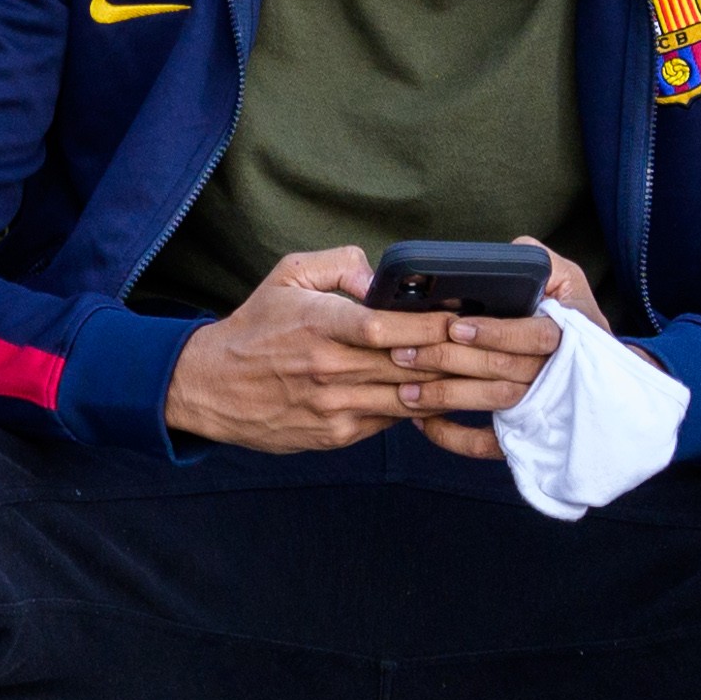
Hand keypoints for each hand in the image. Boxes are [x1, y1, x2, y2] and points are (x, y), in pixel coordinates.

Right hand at [168, 246, 558, 453]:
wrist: (209, 387)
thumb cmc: (254, 326)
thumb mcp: (287, 275)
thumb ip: (338, 265)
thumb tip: (381, 277)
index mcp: (320, 325)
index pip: (387, 327)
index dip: (431, 326)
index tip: (464, 318)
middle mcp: (329, 369)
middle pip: (407, 367)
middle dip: (452, 358)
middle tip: (491, 347)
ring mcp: (334, 407)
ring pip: (406, 399)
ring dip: (444, 389)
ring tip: (479, 375)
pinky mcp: (336, 434)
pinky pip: (389, 421)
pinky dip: (416, 408)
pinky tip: (442, 395)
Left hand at [411, 249, 610, 461]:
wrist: (601, 376)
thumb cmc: (573, 317)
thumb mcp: (567, 280)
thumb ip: (541, 262)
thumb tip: (512, 253)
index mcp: (565, 334)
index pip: (534, 335)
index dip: (495, 332)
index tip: (456, 327)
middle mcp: (554, 374)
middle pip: (500, 369)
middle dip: (449, 361)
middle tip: (404, 353)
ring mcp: (539, 408)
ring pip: (491, 404)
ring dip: (444, 397)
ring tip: (403, 388)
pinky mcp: (524, 434)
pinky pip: (488, 444)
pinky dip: (454, 437)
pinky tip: (423, 423)